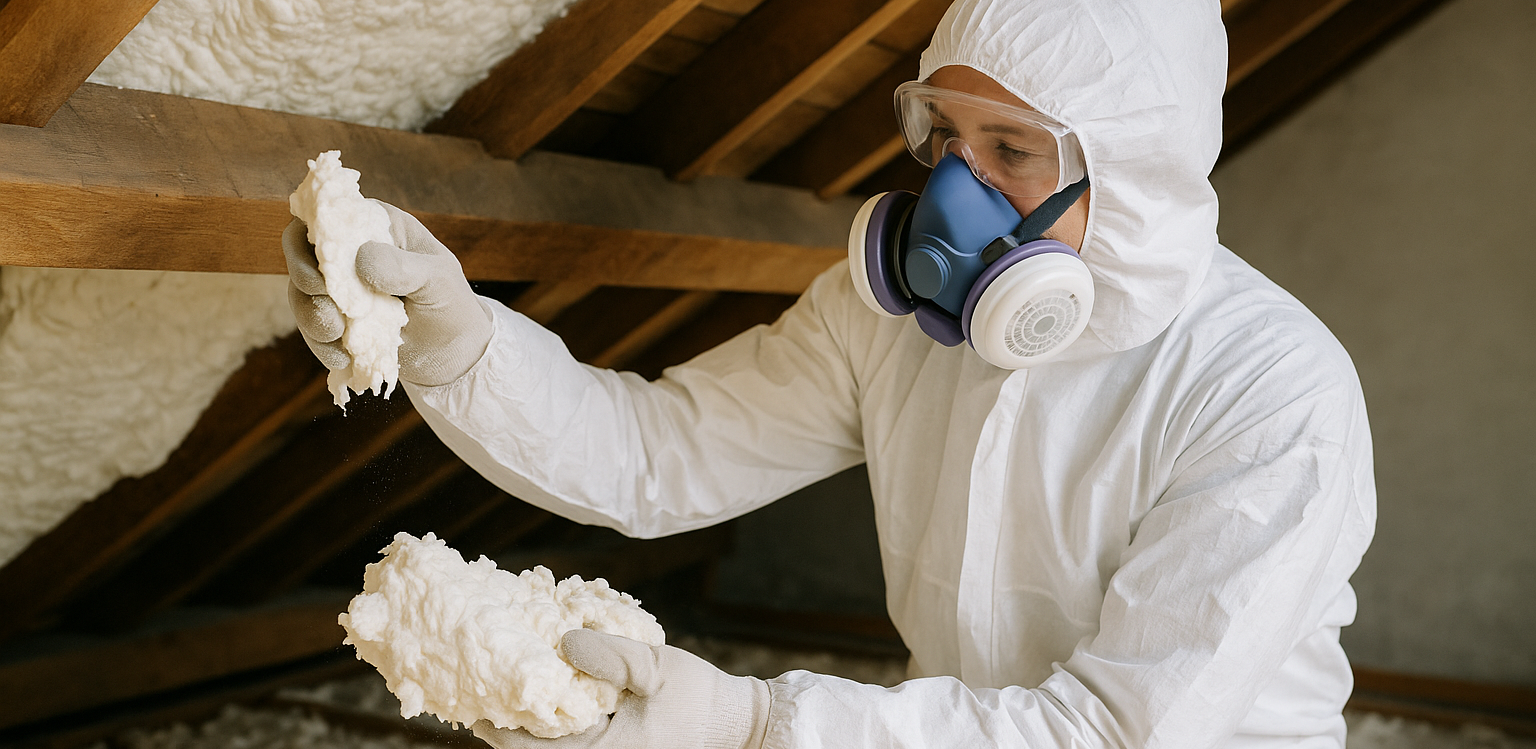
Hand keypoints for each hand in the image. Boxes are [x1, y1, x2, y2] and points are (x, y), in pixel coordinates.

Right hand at [283, 201, 492, 386]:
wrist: (457, 356)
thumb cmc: (452, 305)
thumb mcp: (438, 280)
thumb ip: (403, 266)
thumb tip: (362, 258)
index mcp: (378, 227)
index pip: (329, 213)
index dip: (312, 231)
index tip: (321, 263)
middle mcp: (352, 253)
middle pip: (301, 252)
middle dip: (304, 279)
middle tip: (329, 304)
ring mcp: (341, 289)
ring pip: (301, 294)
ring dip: (312, 317)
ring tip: (340, 337)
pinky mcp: (337, 322)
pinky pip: (312, 329)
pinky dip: (321, 345)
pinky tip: (344, 357)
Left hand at [473, 629, 771, 748]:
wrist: (738, 720)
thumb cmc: (701, 697)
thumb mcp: (656, 668)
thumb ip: (611, 657)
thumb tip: (564, 640)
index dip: (501, 728)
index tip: (474, 701)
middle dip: (509, 722)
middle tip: (478, 689)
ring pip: (553, 745)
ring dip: (530, 722)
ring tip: (502, 689)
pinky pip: (572, 741)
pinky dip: (552, 722)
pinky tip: (541, 694)